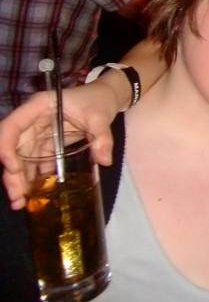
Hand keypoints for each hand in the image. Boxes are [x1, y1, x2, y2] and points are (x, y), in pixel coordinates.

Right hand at [0, 82, 119, 209]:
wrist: (106, 98)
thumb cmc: (98, 100)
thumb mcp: (100, 117)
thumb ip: (102, 137)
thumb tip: (104, 161)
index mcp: (39, 106)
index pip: (12, 126)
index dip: (6, 146)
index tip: (12, 168)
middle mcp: (32, 120)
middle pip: (13, 147)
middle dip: (11, 172)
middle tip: (16, 196)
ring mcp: (38, 133)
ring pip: (21, 158)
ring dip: (19, 180)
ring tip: (20, 202)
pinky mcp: (46, 144)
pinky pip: (35, 162)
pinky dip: (33, 178)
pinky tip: (34, 195)